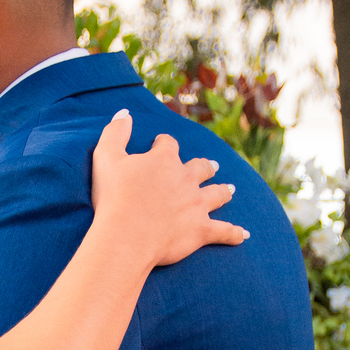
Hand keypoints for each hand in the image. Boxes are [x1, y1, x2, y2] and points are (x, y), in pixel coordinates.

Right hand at [90, 109, 248, 265]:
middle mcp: (186, 179)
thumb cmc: (113, 198)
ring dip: (223, 191)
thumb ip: (115, 133)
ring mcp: (197, 205)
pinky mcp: (201, 231)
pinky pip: (224, 231)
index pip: (168, 145)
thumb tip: (124, 112)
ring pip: (216, 195)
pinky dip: (234, 234)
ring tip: (230, 190)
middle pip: (201, 168)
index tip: (159, 144)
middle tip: (212, 166)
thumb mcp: (106, 158)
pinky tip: (244, 235)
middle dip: (205, 167)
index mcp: (164, 160)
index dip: (163, 144)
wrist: (126, 237)